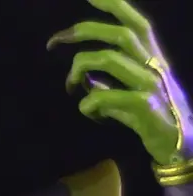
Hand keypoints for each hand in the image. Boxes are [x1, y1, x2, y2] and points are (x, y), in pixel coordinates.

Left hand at [47, 0, 192, 163]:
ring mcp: (148, 82)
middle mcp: (152, 63)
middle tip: (53, 42)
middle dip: (82, 31)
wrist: (179, 144)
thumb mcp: (128, 94)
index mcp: (151, 56)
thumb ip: (108, 83)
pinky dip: (88, 104)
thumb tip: (85, 79)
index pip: (134, 22)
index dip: (113, 4)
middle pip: (118, 34)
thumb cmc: (151, 117)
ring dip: (79, 69)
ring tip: (69, 86)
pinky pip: (103, 96)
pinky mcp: (142, 105)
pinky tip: (91, 114)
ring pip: (107, 59)